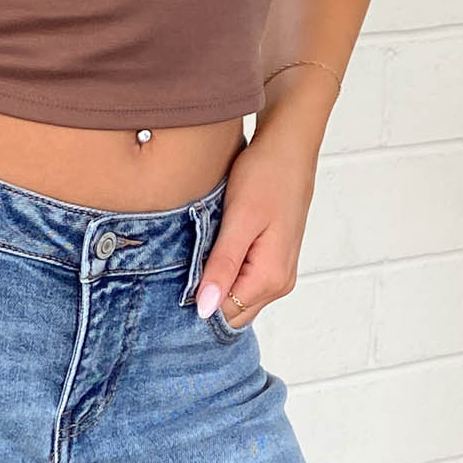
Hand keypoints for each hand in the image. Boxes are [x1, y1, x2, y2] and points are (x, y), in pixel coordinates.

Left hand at [194, 87, 328, 330]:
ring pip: (237, 301)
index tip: (174, 284)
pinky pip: (243, 284)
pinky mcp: (273, 262)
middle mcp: (279, 284)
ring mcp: (278, 275)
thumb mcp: (238, 219)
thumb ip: (222, 266)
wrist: (288, 147)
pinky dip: (224, 275)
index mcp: (270, 278)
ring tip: (198, 257)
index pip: (224, 315)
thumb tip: (205, 308)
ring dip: (214, 286)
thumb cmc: (266, 175)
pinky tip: (213, 253)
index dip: (196, 304)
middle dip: (205, 299)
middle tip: (180, 271)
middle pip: (232, 314)